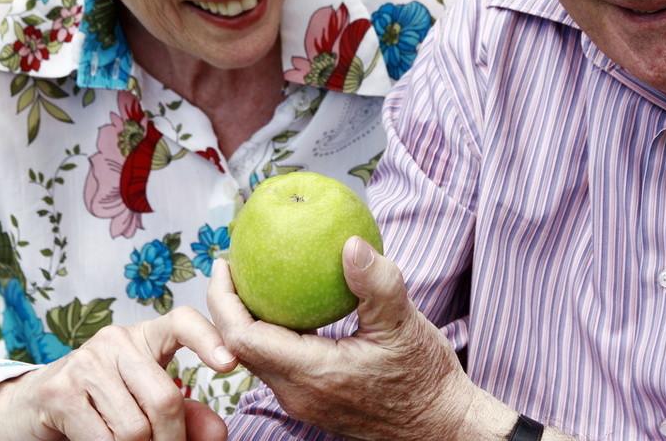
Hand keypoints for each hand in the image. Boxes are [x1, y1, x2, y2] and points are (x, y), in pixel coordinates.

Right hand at [0, 306, 235, 440]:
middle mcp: (115, 341)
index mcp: (143, 337)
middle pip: (165, 399)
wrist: (26, 411)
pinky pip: (104, 440)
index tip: (230, 364)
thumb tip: (219, 432)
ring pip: (135, 429)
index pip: (182, 321)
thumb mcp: (142, 403)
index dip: (209, 339)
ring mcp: (85, 364)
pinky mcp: (60, 393)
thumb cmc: (98, 407)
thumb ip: (184, 414)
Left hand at [208, 237, 477, 439]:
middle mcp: (298, 394)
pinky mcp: (313, 400)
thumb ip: (376, 284)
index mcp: (313, 375)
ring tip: (254, 278)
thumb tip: (350, 243)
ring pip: (257, 358)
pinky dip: (271, 332)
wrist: (440, 426)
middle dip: (227, 306)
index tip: (227, 262)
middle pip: (239, 349)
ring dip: (246, 319)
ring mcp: (304, 401)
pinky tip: (288, 305)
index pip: (244, 339)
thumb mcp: (406, 324)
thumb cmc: (426, 378)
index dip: (225, 300)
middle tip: (234, 263)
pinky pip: (277, 363)